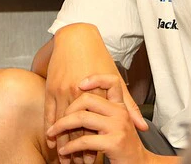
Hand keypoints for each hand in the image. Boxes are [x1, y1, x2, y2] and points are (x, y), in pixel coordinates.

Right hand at [44, 24, 147, 163]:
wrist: (76, 39)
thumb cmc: (98, 57)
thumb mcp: (115, 80)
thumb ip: (127, 105)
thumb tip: (141, 126)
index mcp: (96, 93)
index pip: (95, 127)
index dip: (93, 147)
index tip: (94, 161)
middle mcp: (77, 93)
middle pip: (77, 129)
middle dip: (76, 150)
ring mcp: (61, 91)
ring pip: (61, 124)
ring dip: (62, 143)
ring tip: (65, 159)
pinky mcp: (50, 88)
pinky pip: (49, 113)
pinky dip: (50, 128)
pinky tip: (51, 141)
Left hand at [49, 74, 151, 163]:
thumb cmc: (125, 146)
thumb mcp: (117, 124)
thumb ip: (105, 111)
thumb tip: (82, 94)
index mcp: (120, 106)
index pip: (111, 82)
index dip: (95, 79)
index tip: (79, 84)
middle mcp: (120, 113)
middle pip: (87, 99)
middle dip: (67, 110)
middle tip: (56, 122)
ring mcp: (118, 126)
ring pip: (82, 118)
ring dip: (62, 127)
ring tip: (53, 135)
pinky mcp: (114, 142)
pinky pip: (84, 140)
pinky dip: (70, 146)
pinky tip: (64, 151)